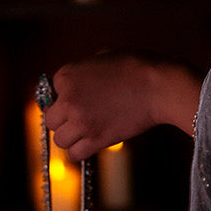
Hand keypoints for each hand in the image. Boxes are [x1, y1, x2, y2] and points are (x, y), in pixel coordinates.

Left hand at [44, 53, 199, 160]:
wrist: (159, 87)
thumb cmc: (137, 68)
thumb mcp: (105, 57)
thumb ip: (85, 70)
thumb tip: (76, 83)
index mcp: (67, 75)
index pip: (52, 92)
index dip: (67, 96)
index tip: (83, 98)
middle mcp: (68, 99)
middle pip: (51, 119)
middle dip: (65, 118)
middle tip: (83, 116)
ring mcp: (81, 121)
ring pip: (60, 139)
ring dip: (72, 136)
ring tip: (88, 130)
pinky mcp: (95, 139)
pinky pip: (75, 154)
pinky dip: (81, 150)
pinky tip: (91, 142)